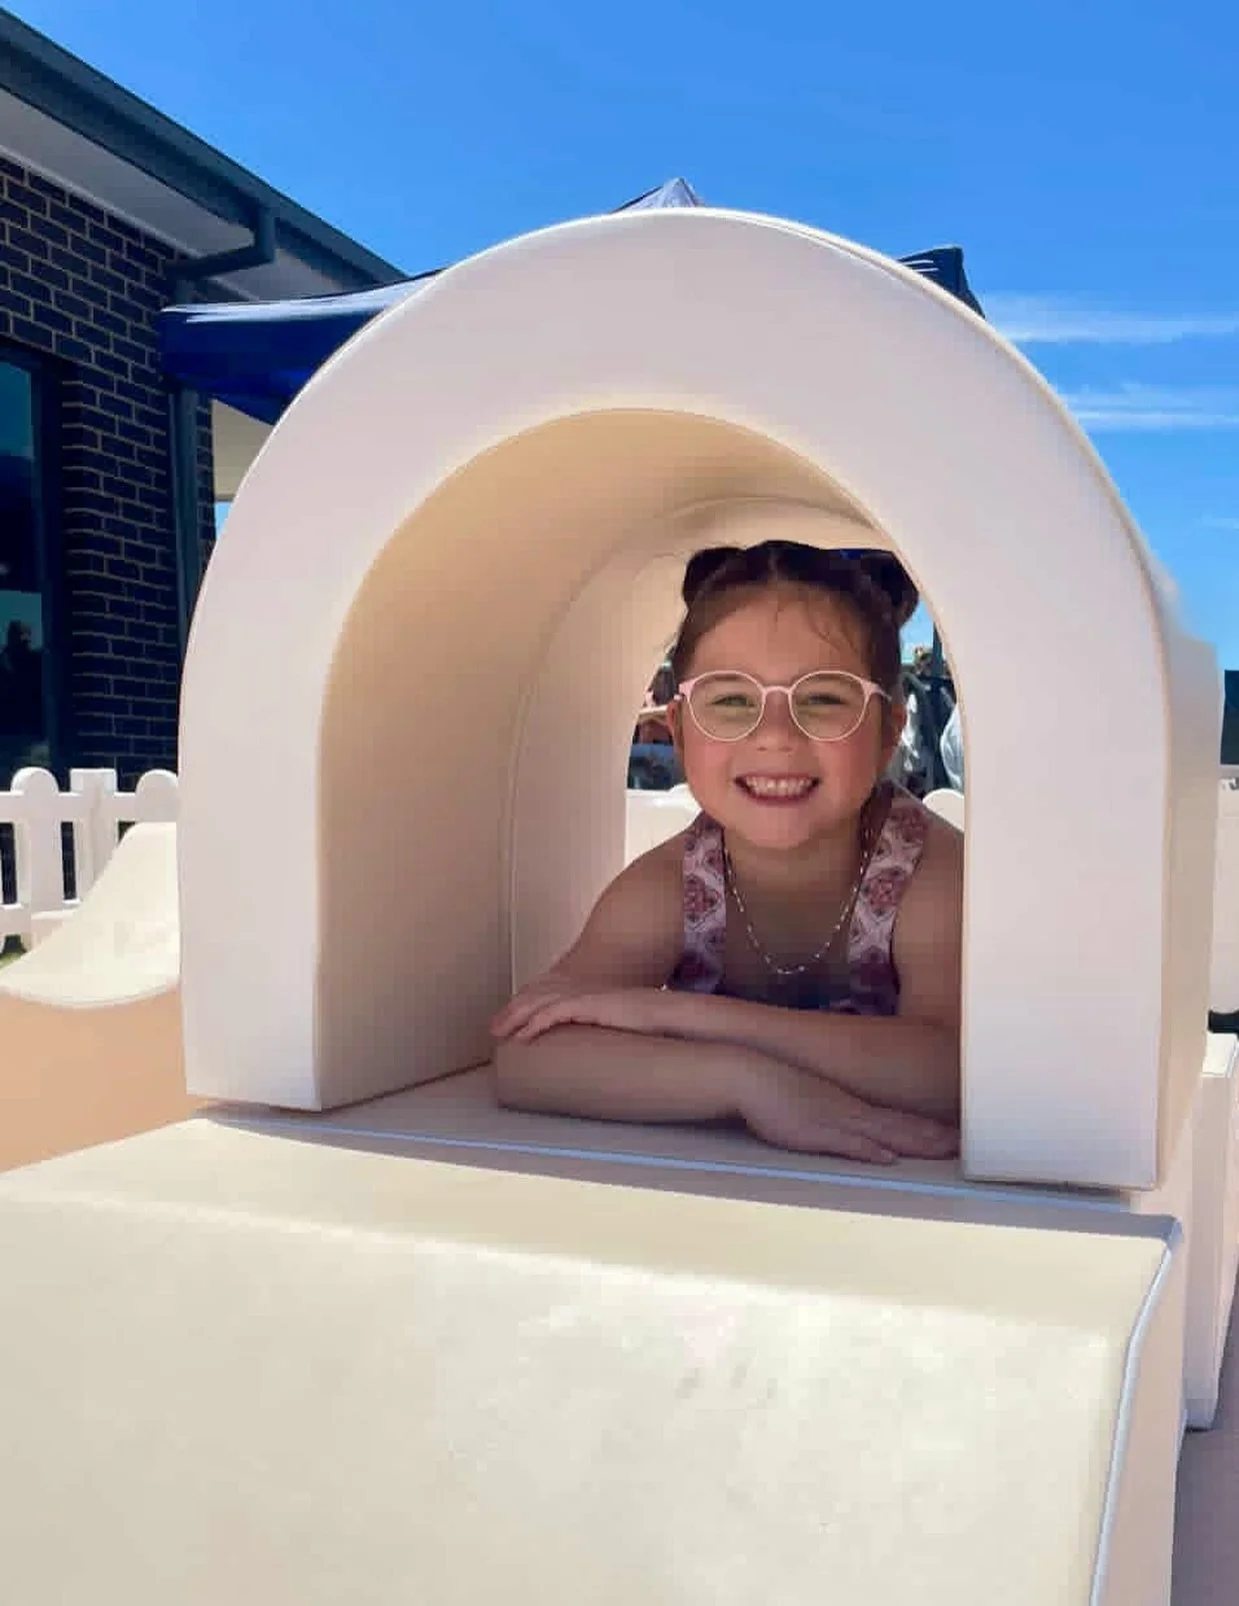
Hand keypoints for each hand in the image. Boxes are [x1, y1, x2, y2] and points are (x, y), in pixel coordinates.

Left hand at [490, 976, 672, 1042]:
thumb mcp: (620, 1029)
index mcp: (590, 995)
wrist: (672, 1014)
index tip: (511, 1023)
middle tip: (494, 1029)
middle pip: (538, 996)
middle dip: (513, 1012)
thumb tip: (597, 1060)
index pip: (549, 995)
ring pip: (540, 1003)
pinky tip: (524, 1037)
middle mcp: (584, 991)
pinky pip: (556, 1012)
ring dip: (517, 1019)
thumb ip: (604, 1035)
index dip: (527, 1007)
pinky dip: (536, 1024)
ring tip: (501, 1035)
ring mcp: (587, 996)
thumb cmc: (652, 1026)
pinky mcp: (591, 1005)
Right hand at [738, 1063, 959, 1164]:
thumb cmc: (778, 1088)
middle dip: (934, 1137)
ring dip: (915, 1143)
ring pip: (884, 1134)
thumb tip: (858, 1131)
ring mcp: (836, 1121)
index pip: (898, 1118)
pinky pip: (847, 1143)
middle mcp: (851, 1112)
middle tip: (965, 1145)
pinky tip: (887, 1159)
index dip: (928, 1128)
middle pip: (901, 1126)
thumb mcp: (814, 1100)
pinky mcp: (816, 1133)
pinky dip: (869, 1151)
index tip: (955, 1135)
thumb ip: (835, 1114)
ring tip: (944, 1151)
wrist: (751, 1075)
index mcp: (851, 1105)